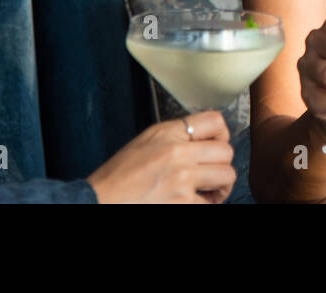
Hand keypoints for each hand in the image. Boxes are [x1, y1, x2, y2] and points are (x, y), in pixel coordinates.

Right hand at [87, 111, 235, 202]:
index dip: (222, 135)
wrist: (99, 201)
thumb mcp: (146, 142)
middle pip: (226, 151)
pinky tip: (192, 204)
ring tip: (208, 192)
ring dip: (220, 187)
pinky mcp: (183, 203)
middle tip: (212, 176)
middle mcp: (177, 152)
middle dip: (222, 165)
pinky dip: (206, 205)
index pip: (215, 120)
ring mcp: (182, 178)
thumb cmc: (118, 177)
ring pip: (226, 176)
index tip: (217, 146)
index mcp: (168, 133)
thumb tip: (205, 139)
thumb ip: (175, 136)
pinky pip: (210, 202)